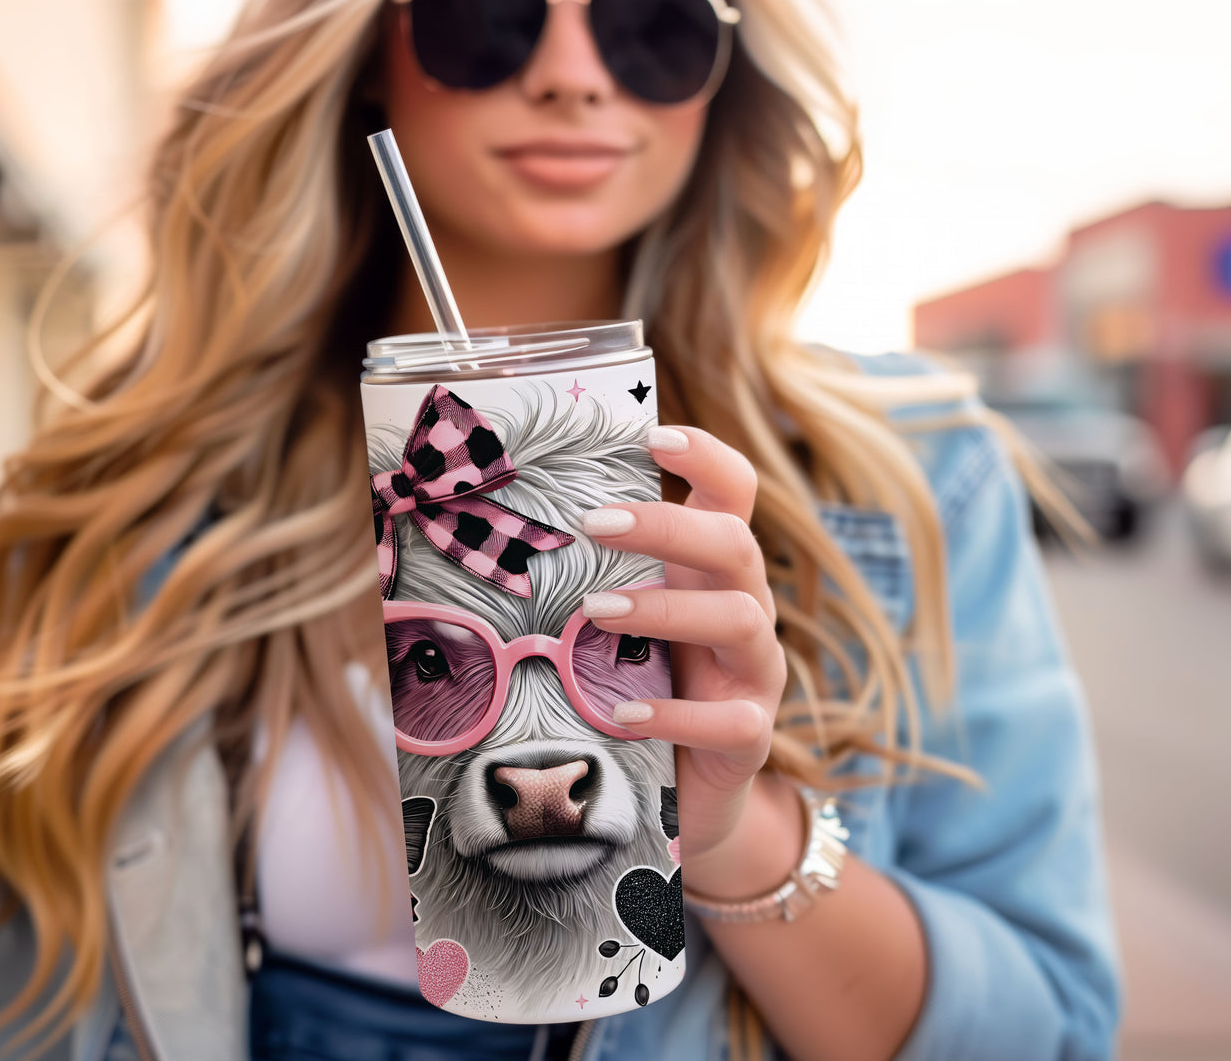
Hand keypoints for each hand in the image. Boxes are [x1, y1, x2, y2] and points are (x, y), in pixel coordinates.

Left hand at [580, 425, 791, 875]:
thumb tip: (475, 533)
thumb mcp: (615, 628)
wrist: (683, 796)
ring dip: (666, 608)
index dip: (706, 458)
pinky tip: (621, 714)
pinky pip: (729, 721)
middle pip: (736, 545)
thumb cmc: (636, 691)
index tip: (653, 435)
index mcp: (713, 572)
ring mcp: (755, 674)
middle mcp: (745, 610)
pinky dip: (675, 715)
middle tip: (592, 522)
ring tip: (595, 611)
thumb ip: (585, 581)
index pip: (734, 494)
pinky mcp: (750, 737)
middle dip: (667, 527)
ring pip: (741, 619)